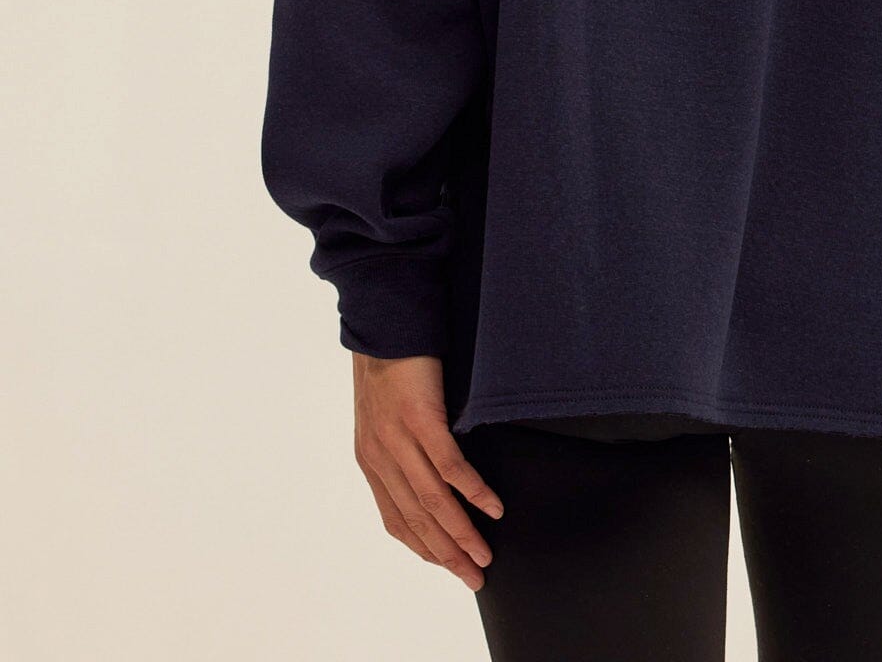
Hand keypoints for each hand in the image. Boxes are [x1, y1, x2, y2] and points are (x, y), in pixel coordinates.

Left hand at [351, 353, 503, 589]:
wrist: (384, 322)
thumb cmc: (392, 363)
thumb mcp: (386, 413)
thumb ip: (401, 447)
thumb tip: (429, 473)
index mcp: (371, 459)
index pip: (397, 520)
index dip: (424, 548)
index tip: (449, 566)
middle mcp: (380, 457)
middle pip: (417, 519)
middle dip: (447, 554)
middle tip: (474, 577)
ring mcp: (399, 440)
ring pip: (433, 501)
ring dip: (461, 534)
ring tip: (484, 555)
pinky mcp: (420, 419)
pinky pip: (448, 466)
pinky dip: (472, 491)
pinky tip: (491, 507)